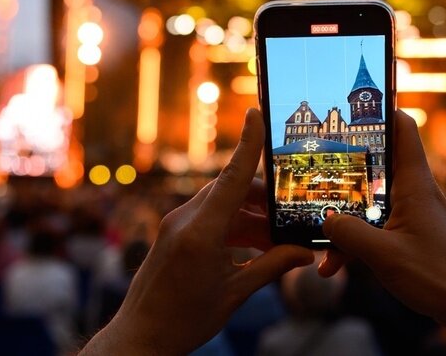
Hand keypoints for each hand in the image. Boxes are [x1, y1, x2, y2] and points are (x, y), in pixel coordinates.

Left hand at [83, 109, 313, 354]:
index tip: (254, 113)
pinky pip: (210, 219)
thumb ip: (271, 267)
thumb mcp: (235, 293)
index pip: (230, 177)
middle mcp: (185, 221)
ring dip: (250, 217)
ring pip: (222, 206)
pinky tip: (254, 247)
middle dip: (264, 199)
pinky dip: (234, 227)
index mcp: (200, 232)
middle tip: (292, 213)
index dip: (247, 144)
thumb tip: (305, 253)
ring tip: (277, 240)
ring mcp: (176, 226)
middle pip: (231, 191)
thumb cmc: (184, 320)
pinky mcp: (174, 236)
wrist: (140, 339)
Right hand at [319, 110, 445, 354]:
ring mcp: (411, 213)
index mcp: (414, 184)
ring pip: (369, 203)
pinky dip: (354, 242)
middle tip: (315, 166)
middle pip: (376, 165)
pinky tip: (333, 266)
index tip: (352, 105)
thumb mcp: (383, 254)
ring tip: (318, 240)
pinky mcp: (408, 234)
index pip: (403, 130)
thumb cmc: (437, 275)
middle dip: (344, 169)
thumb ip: (348, 234)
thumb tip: (325, 219)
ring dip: (344, 220)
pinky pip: (374, 228)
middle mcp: (414, 192)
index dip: (381, 111)